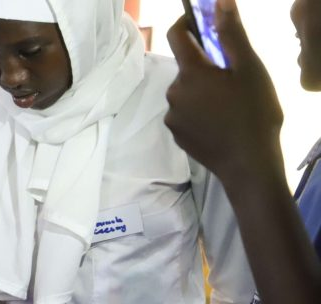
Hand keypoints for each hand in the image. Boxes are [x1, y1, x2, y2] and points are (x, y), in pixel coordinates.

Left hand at [164, 0, 284, 185]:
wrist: (248, 164)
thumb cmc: (253, 113)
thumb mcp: (249, 68)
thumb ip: (231, 34)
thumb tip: (219, 3)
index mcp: (191, 73)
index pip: (177, 36)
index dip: (187, 23)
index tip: (201, 21)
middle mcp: (174, 93)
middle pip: (186, 68)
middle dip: (206, 66)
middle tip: (233, 77)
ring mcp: (172, 116)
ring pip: (186, 92)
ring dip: (203, 90)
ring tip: (230, 103)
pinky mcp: (176, 135)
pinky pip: (186, 113)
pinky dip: (200, 110)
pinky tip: (220, 120)